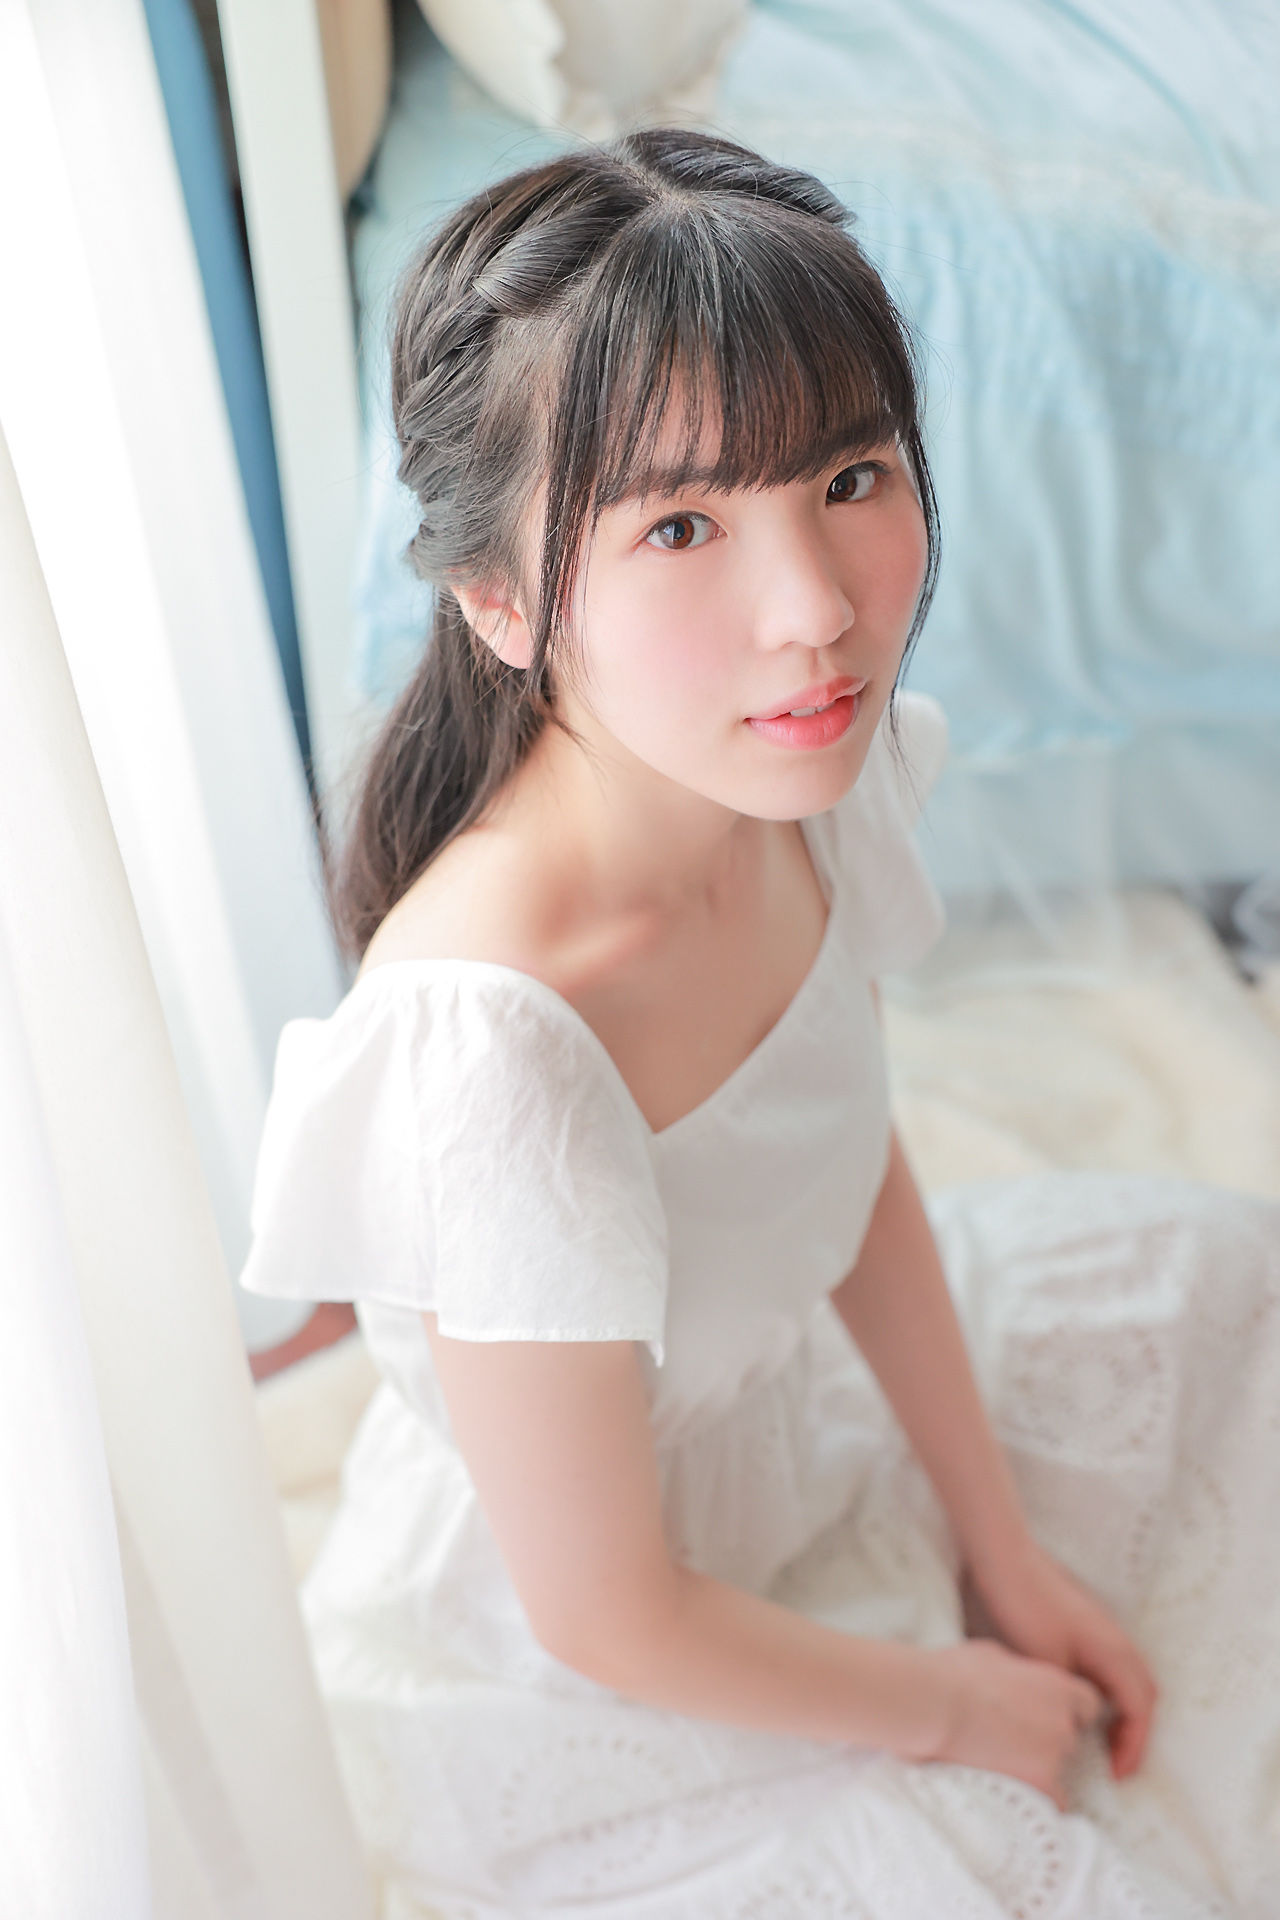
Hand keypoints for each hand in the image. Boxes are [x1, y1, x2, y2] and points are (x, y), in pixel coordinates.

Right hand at [927, 1637, 1105, 1810]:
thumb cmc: (955, 1673)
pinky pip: (1054, 1801)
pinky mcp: (1042, 1784)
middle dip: (1051, 1742)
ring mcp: (1056, 1755)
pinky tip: (1013, 1793)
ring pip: (1062, 1771)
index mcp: (1057, 1686)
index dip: (1069, 1712)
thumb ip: (1018, 1671)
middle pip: (1073, 1739)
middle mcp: (1064, 1721)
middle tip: (1017, 1743)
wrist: (934, 1704)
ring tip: (1005, 1768)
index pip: (1087, 1704)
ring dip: (1041, 1771)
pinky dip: (1038, 1799)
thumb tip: (1014, 1677)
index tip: (1047, 1718)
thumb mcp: (993, 1655)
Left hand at [962, 1536, 1157, 1782]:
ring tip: (1101, 1740)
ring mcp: (1103, 1630)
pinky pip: (1111, 1666)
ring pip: (1129, 1679)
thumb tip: (1081, 1720)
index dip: (1133, 1747)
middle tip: (1115, 1764)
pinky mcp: (1086, 1625)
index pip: (1140, 1710)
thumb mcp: (1048, 1663)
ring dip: (1124, 1712)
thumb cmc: (1025, 1606)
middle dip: (1135, 1733)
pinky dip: (1109, 1692)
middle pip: (1144, 1695)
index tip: (1117, 1775)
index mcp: (1114, 1651)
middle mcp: (1117, 1640)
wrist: (1005, 1558)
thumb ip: (1072, 1695)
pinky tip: (1081, 1703)